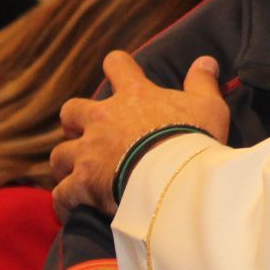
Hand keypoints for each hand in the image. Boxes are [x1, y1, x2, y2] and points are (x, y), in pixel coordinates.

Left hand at [50, 53, 229, 218]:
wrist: (175, 177)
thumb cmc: (193, 139)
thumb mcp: (208, 106)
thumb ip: (202, 82)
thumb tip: (206, 60)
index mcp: (134, 95)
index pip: (117, 64)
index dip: (117, 67)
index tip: (119, 73)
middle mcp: (103, 118)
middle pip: (71, 111)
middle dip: (74, 122)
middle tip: (87, 133)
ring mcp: (89, 151)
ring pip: (60, 154)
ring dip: (67, 163)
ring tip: (77, 174)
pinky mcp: (82, 182)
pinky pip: (62, 194)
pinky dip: (64, 201)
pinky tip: (70, 209)